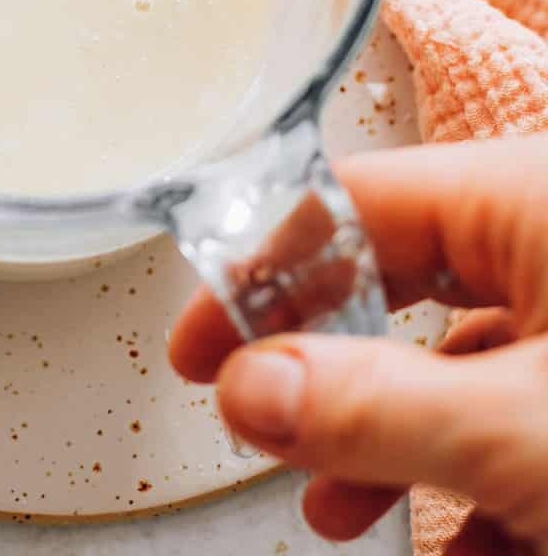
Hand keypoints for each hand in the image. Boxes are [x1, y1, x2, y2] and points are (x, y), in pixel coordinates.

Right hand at [169, 137, 547, 553]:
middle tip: (253, 414)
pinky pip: (521, 413)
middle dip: (324, 364)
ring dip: (393, 441)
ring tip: (338, 505)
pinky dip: (478, 477)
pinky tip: (461, 545)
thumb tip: (250, 385)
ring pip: (460, 361)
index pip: (352, 204)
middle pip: (400, 278)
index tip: (201, 342)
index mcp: (525, 196)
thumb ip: (377, 405)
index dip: (262, 272)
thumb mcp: (517, 430)